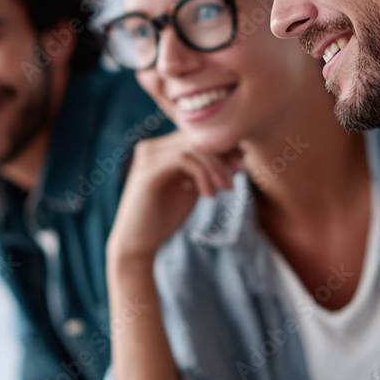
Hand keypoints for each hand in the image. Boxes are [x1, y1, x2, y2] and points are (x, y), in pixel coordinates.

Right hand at [108, 132, 242, 263]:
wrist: (138, 243)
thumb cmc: (164, 217)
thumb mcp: (192, 188)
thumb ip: (207, 170)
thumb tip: (239, 153)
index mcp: (161, 149)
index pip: (196, 136)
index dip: (222, 146)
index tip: (240, 166)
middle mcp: (152, 147)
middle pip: (195, 137)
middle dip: (222, 155)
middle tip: (238, 175)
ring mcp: (148, 156)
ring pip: (192, 147)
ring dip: (215, 167)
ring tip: (226, 188)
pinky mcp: (148, 171)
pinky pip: (183, 160)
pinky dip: (203, 175)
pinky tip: (209, 195)